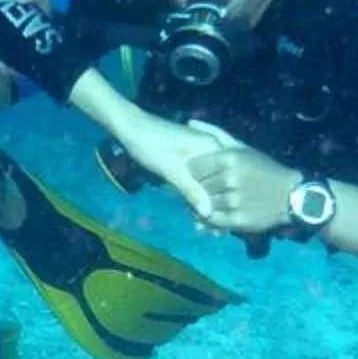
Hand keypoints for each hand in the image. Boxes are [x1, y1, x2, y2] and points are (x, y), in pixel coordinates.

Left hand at [95, 108, 229, 213]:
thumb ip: (191, 191)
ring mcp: (201, 151)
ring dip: (204, 199)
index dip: (222, 201)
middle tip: (211, 231)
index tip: (218, 224)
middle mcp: (211, 146)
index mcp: (212, 146)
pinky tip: (192, 208)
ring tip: (203, 225)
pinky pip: (199, 176)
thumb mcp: (171, 171)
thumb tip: (208, 213)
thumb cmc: (151, 146)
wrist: (130, 127)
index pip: (227, 177)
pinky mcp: (190, 155)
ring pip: (209, 180)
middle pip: (219, 180)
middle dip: (214, 204)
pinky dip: (195, 190)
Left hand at [183, 125, 300, 235]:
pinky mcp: (238, 219)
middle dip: (195, 190)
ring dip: (200, 205)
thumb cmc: (263, 168)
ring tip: (204, 204)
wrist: (290, 195)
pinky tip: (212, 214)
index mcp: (229, 158)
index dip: (192, 173)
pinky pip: (212, 220)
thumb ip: (215, 134)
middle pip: (197, 186)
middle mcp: (230, 179)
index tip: (197, 176)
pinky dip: (208, 219)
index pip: (194, 167)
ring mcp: (234, 200)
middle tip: (198, 192)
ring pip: (203, 204)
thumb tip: (190, 121)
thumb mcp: (242, 148)